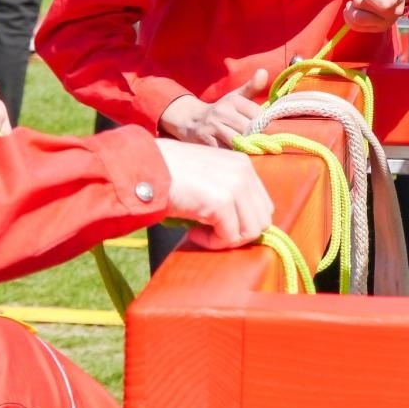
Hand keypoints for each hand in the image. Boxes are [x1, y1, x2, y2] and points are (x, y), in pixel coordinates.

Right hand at [155, 139, 273, 248]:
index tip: (216, 223)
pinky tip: (193, 234)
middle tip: (210, 232)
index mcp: (243, 164)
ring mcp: (235, 186)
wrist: (146, 167)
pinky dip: (212, 243)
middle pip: (261, 220)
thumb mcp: (208, 174)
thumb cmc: (169, 173)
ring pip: (251, 232)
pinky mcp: (222, 201)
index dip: (242, 222)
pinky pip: (230, 237)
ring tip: (200, 232)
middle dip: (237, 233)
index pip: (262, 206)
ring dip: (226, 240)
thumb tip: (239, 221)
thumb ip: (227, 190)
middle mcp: (244, 171)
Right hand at [159, 69, 268, 146]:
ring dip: (246, 147)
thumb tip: (264, 71)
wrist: (190, 121)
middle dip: (258, 138)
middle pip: (249, 128)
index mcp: (233, 100)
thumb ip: (252, 87)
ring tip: (252, 150)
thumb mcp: (235, 97)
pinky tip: (238, 155)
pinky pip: (226, 150)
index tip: (269, 131)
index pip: (257, 113)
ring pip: (238, 140)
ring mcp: (213, 126)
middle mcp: (222, 111)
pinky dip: (234, 154)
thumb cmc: (221, 111)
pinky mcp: (206, 141)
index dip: (266, 124)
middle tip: (263, 144)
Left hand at [343, 0, 408, 32]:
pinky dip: (349, 15)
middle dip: (358, 0)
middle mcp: (393, 14)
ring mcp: (384, 24)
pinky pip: (355, 26)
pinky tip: (355, 6)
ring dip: (353, 7)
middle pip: (364, 16)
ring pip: (357, 21)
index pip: (382, 4)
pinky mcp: (375, 28)